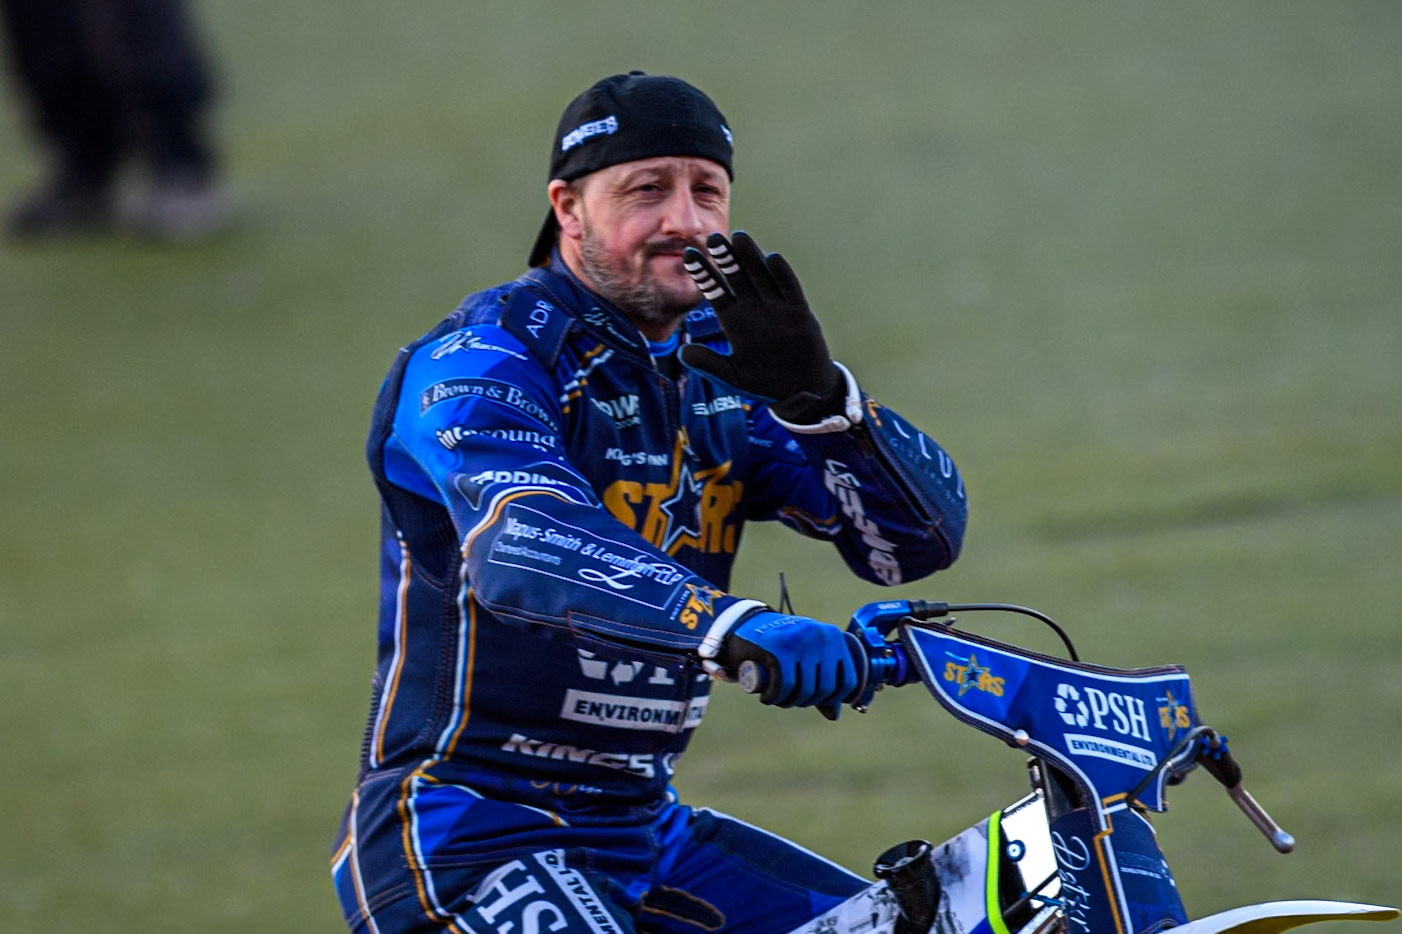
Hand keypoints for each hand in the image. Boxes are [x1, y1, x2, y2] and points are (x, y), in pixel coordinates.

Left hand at [681, 232, 843, 422]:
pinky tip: (772, 258)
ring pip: (761, 276)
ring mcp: (776, 307)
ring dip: (751, 258)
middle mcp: (753, 308)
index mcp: (734, 319)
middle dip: (725, 258)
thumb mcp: (731, 375)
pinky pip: (789, 289)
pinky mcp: (798, 312)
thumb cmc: (763, 382)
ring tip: (739, 238)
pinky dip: (782, 275)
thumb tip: (682, 353)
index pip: (715, 290)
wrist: (800, 390)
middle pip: (737, 276)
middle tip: (712, 237)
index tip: (689, 255)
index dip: (703, 273)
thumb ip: (708, 363)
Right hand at [719, 610, 866, 708]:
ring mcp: (801, 641)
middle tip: (791, 699)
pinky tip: (768, 697)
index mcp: (834, 637)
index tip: (819, 702)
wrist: (745, 622)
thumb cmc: (781, 644)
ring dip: (789, 702)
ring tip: (779, 698)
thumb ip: (823, 683)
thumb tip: (834, 715)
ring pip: (805, 690)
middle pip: (826, 689)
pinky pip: (784, 685)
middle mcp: (821, 637)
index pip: (849, 681)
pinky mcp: (779, 648)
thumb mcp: (807, 658)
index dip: (835, 699)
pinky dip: (775, 697)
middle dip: (807, 702)